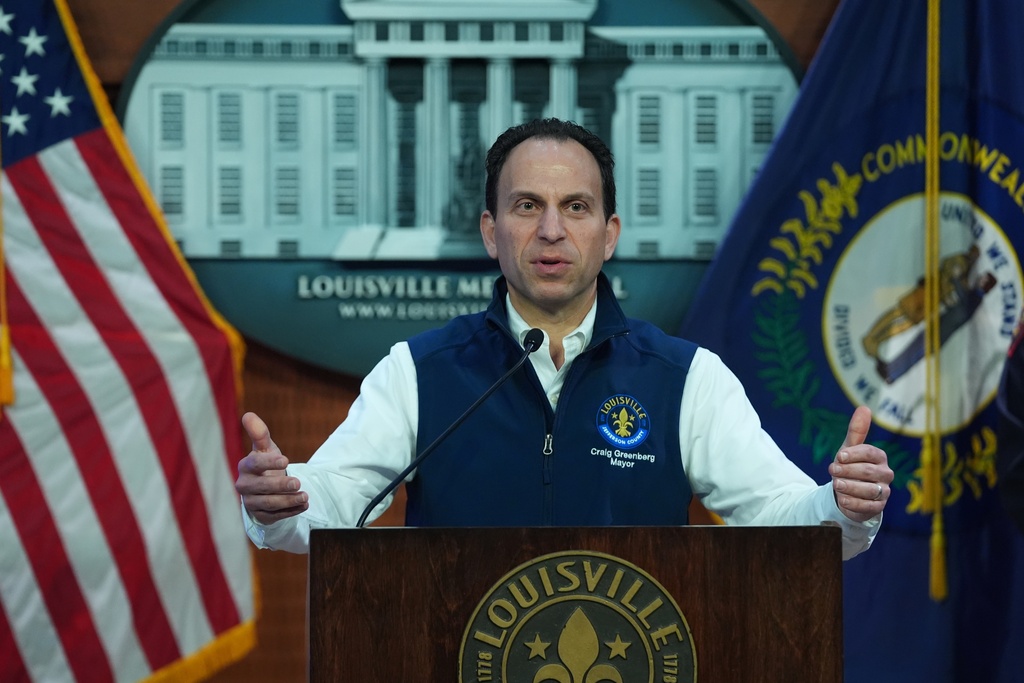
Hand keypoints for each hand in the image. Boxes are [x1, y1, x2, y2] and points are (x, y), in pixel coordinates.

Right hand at [235, 411, 307, 524]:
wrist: (266, 487)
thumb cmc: (266, 463)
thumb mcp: (265, 447)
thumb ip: (259, 433)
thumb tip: (248, 415)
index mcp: (246, 466)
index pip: (255, 464)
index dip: (269, 462)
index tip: (286, 460)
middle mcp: (244, 485)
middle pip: (262, 487)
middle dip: (281, 485)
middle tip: (298, 482)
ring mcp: (251, 502)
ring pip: (269, 503)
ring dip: (288, 500)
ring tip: (305, 496)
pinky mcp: (260, 516)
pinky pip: (275, 516)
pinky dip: (290, 511)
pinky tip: (303, 506)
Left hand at [828, 406, 892, 522]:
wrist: (848, 492)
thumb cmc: (849, 466)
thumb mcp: (849, 449)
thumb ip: (856, 431)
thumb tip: (864, 408)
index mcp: (879, 457)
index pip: (871, 453)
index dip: (854, 454)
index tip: (839, 456)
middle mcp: (885, 474)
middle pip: (869, 471)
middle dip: (848, 471)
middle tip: (832, 470)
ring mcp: (883, 491)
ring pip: (869, 490)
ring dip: (850, 487)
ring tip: (836, 485)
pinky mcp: (878, 507)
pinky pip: (868, 506)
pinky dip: (853, 503)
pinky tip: (842, 499)